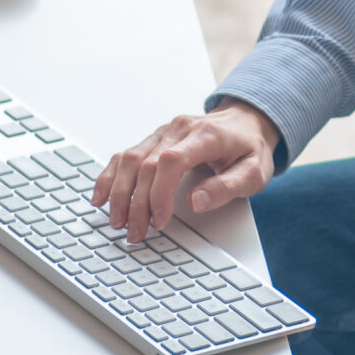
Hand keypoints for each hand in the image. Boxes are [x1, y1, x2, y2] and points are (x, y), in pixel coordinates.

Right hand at [93, 99, 281, 242]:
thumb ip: (228, 187)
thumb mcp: (254, 171)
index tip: (159, 221)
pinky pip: (125, 155)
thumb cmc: (249, 148)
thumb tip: (197, 202)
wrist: (246, 121)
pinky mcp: (154, 139)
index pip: (170, 162)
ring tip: (117, 222)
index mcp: (205, 136)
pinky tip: (101, 196)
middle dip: (137, 204)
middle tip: (135, 233)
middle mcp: (179, 130)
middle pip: (146, 165)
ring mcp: (163, 132)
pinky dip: (110, 176)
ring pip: (130, 159)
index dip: (159, 193)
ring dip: (119, 193)